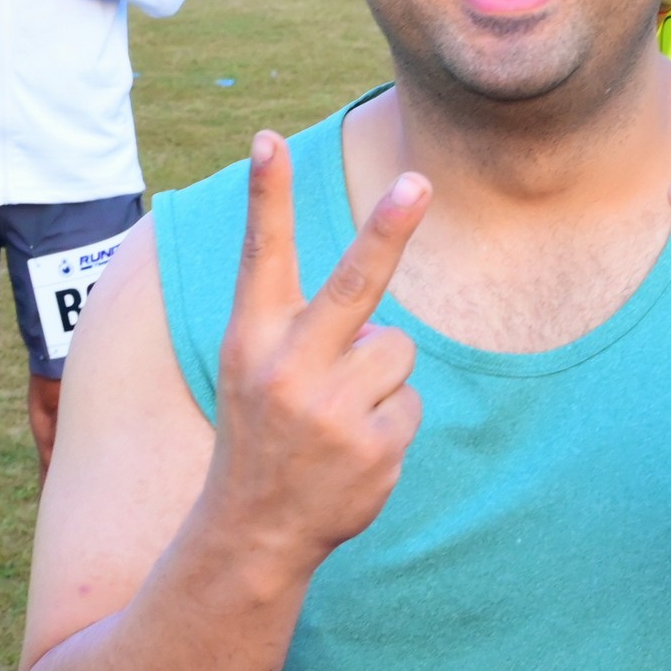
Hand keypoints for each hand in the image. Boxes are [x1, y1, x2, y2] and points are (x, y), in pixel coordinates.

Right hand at [202, 131, 427, 562]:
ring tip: (341, 415)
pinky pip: (411, 403)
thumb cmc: (264, 432)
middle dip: (387, 230)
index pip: (261, 254)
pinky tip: (355, 452)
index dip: (265, 195)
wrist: (255, 531)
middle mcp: (288, 369)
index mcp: (252, 340)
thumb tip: (377, 296)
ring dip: (382, 377)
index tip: (268, 138)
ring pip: (398, 349)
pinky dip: (392, 424)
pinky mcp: (372, 447)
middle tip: (418, 183)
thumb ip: (301, 322)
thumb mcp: (256, 368)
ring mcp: (332, 411)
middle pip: (354, 284)